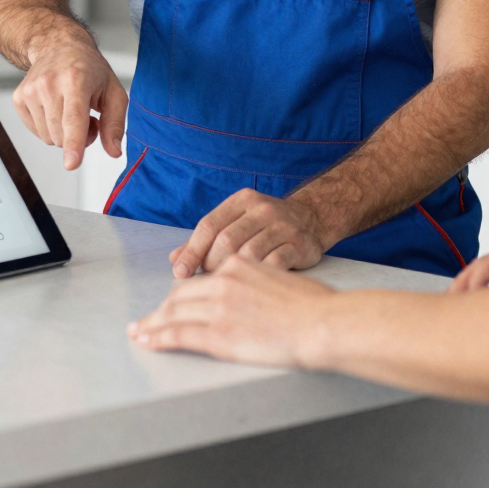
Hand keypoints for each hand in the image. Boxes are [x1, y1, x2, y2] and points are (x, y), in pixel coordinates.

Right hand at [11, 34, 127, 169]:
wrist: (59, 45)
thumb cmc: (89, 69)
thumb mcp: (114, 91)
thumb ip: (115, 124)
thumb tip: (114, 151)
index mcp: (76, 80)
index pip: (74, 120)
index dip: (74, 144)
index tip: (71, 163)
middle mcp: (49, 84)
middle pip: (62, 136)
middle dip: (77, 137)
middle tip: (86, 116)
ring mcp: (31, 91)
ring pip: (48, 138)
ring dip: (63, 133)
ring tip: (70, 110)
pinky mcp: (19, 98)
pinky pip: (36, 132)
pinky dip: (49, 127)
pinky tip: (56, 109)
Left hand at [129, 257, 335, 366]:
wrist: (323, 323)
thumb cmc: (312, 305)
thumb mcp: (279, 276)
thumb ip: (254, 276)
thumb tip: (242, 282)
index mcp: (240, 263)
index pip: (200, 274)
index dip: (180, 287)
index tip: (168, 297)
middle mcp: (225, 279)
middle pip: (181, 293)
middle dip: (159, 308)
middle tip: (143, 320)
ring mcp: (220, 306)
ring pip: (173, 313)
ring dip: (152, 325)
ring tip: (140, 333)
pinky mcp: (220, 333)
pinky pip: (180, 335)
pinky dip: (160, 339)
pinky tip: (150, 342)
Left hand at [170, 189, 328, 277]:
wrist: (313, 220)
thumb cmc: (265, 226)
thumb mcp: (236, 222)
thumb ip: (207, 240)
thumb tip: (175, 259)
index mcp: (242, 200)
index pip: (209, 225)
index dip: (192, 250)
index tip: (180, 273)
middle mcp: (263, 209)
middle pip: (226, 240)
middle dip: (212, 265)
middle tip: (207, 281)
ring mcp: (284, 225)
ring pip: (248, 254)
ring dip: (233, 275)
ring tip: (227, 287)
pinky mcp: (300, 244)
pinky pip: (274, 264)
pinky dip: (259, 277)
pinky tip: (253, 287)